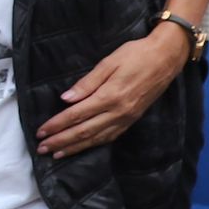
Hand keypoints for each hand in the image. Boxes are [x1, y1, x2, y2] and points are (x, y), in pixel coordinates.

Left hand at [35, 23, 187, 157]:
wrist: (166, 58)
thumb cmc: (136, 55)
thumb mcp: (109, 62)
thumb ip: (87, 83)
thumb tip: (66, 99)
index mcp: (110, 96)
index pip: (77, 115)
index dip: (57, 125)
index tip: (41, 131)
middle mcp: (118, 112)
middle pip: (84, 131)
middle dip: (61, 141)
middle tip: (42, 148)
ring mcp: (126, 118)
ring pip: (96, 138)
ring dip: (75, 147)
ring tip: (57, 154)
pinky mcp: (132, 120)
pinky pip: (110, 136)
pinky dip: (94, 144)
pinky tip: (83, 147)